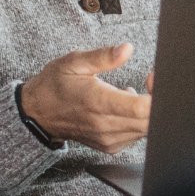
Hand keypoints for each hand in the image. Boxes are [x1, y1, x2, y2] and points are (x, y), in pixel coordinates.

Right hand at [20, 43, 150, 153]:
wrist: (37, 114)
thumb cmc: (55, 86)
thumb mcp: (74, 62)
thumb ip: (103, 56)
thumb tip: (127, 49)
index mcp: (98, 102)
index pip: (141, 108)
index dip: (156, 94)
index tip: (153, 78)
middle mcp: (104, 125)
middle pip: (149, 121)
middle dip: (157, 102)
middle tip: (150, 83)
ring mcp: (108, 139)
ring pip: (145, 130)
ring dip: (147, 112)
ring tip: (131, 94)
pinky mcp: (110, 146)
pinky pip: (136, 136)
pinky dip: (138, 122)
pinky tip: (125, 108)